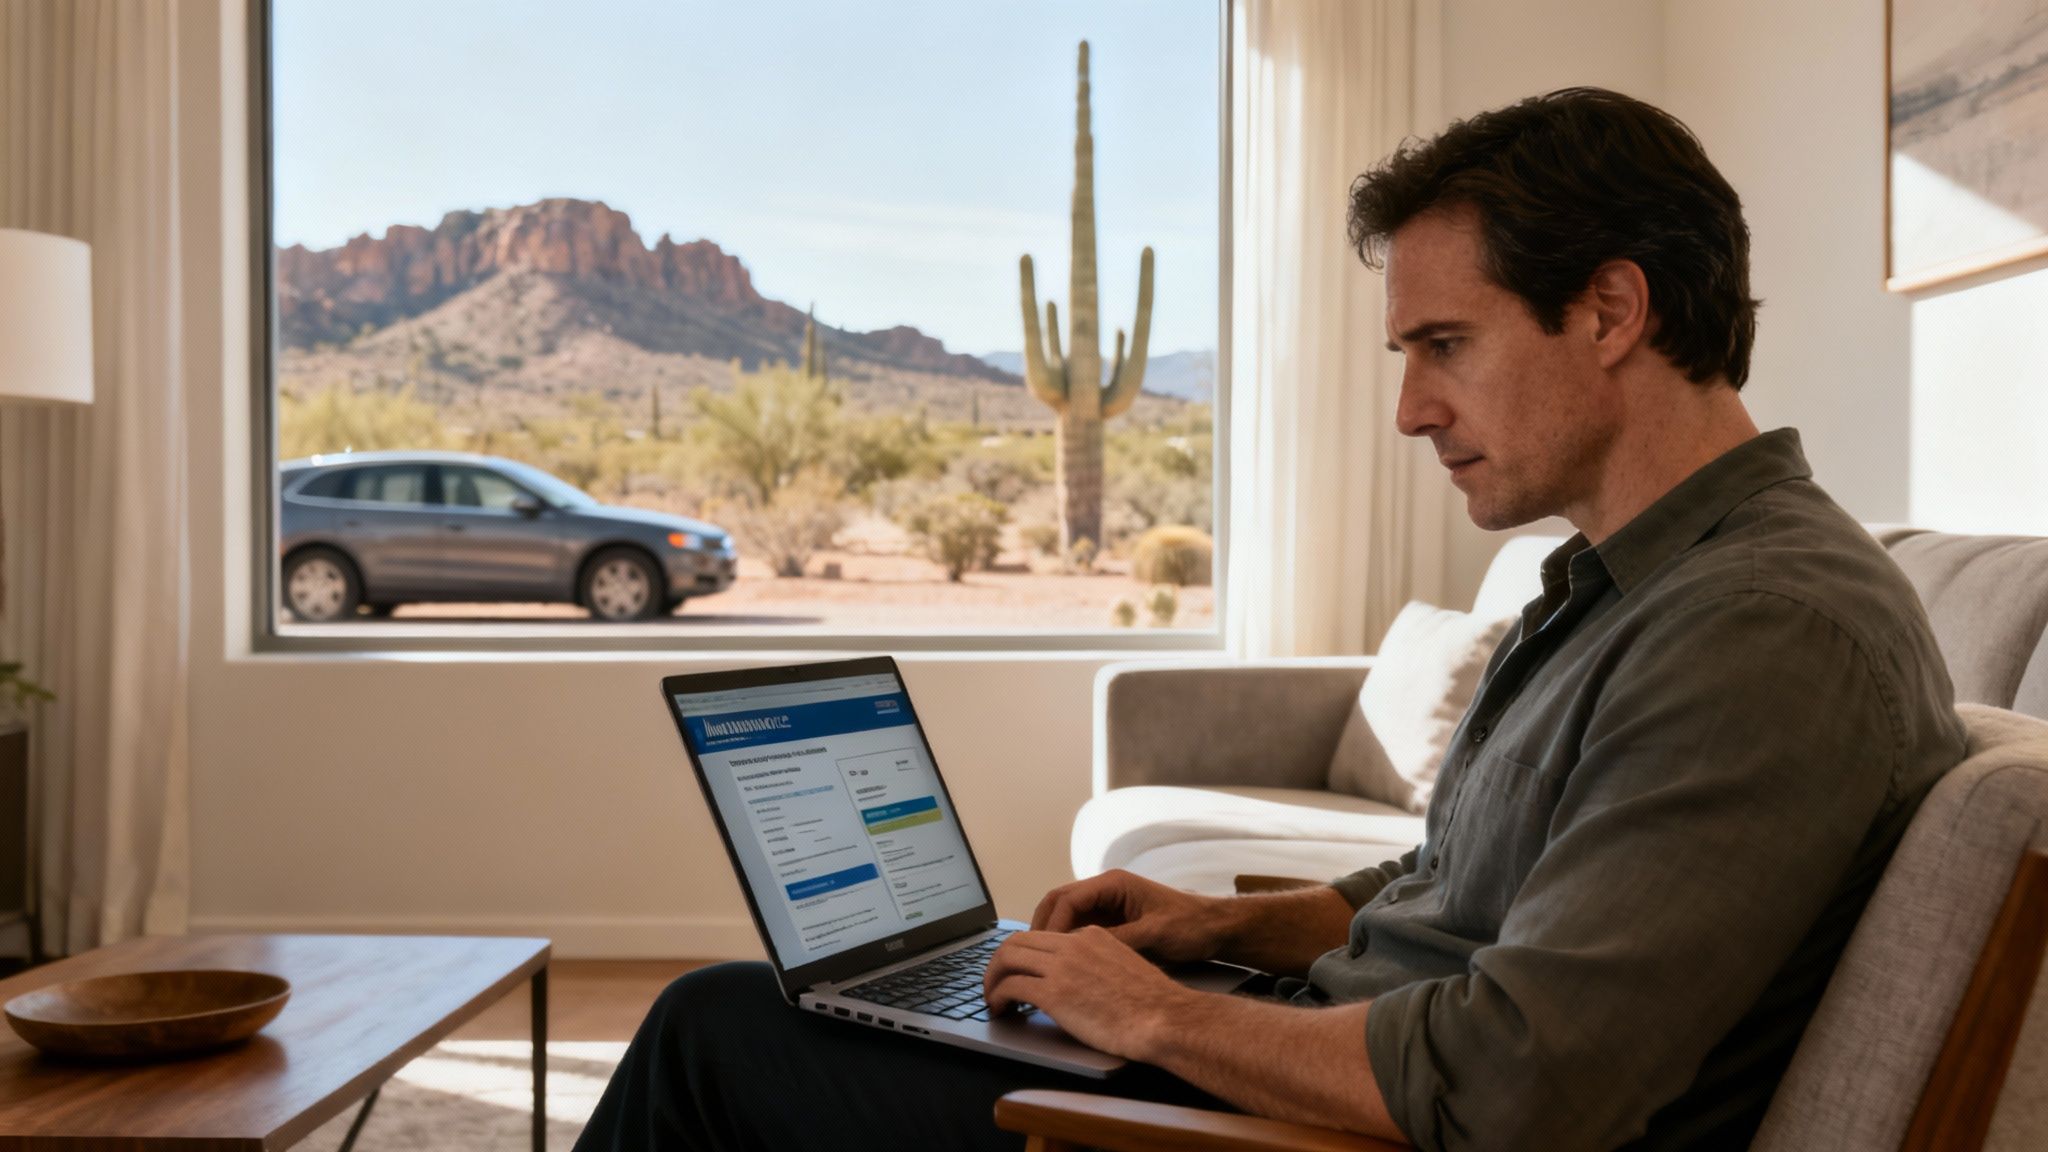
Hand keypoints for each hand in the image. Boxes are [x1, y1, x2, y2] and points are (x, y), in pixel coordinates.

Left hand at [983, 926, 1192, 1060]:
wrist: (1164, 1018)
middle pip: (1018, 941)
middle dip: (998, 963)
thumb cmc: (1153, 1004)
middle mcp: (1073, 944)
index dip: (1024, 954)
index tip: (1018, 971)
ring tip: (991, 998)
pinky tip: (1000, 1009)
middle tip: (994, 984)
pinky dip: (998, 996)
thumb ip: (1099, 964)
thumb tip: (1082, 982)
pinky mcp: (1054, 993)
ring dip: (992, 978)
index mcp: (1091, 935)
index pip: (1044, 936)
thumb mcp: (1125, 967)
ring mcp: (1062, 967)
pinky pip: (1011, 986)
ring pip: (1007, 959)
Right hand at [1030, 869, 1229, 962]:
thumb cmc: (1190, 926)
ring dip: (1051, 937)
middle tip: (1029, 957)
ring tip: (1040, 964)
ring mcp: (1107, 906)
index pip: (1067, 899)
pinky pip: (1079, 930)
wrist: (1215, 928)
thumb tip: (1083, 951)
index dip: (1051, 925)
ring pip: (1065, 917)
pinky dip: (1066, 945)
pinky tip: (1062, 966)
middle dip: (1041, 928)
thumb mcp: (1154, 935)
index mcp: (1113, 884)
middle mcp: (1105, 891)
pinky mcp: (1111, 923)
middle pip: (1058, 903)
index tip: (1043, 949)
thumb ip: (1119, 940)